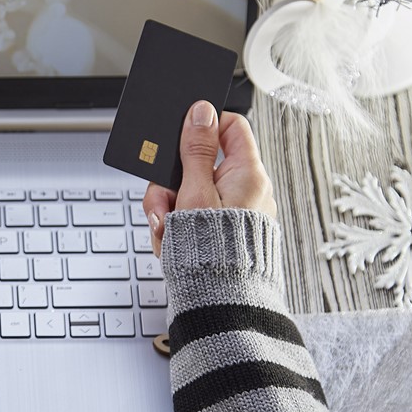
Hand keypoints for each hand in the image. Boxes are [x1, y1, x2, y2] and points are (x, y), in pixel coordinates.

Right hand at [141, 100, 275, 256]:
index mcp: (248, 173)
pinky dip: (177, 225)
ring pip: (190, 191)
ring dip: (169, 208)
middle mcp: (246, 188)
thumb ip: (196, 149)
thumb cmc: (213, 250)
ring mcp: (234, 209)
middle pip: (199, 163)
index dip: (204, 124)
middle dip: (172, 182)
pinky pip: (194, 214)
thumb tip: (202, 112)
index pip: (231, 126)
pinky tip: (172, 240)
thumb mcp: (196, 192)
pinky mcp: (222, 229)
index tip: (179, 134)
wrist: (218, 299)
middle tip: (163, 201)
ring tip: (165, 229)